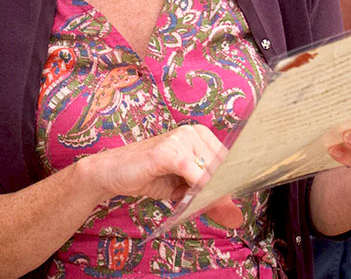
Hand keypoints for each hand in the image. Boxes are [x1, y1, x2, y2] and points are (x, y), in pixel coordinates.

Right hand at [81, 123, 245, 227]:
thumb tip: (237, 217)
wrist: (114, 172)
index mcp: (201, 135)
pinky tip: (187, 196)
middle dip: (222, 192)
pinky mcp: (169, 151)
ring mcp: (181, 138)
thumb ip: (210, 199)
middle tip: (215, 209)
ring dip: (210, 192)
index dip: (234, 184)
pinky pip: (195, 174)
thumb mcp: (186, 189)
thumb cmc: (150, 176)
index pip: (231, 161)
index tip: (231, 203)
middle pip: (225, 168)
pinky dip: (197, 189)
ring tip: (193, 200)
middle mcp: (193, 132)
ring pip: (212, 171)